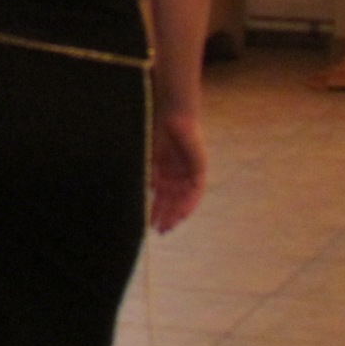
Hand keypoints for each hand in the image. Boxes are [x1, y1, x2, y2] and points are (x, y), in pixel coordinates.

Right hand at [150, 109, 206, 232]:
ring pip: (183, 198)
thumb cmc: (154, 130)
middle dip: (165, 215)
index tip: (149, 223)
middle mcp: (178, 172)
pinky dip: (189, 203)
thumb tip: (145, 194)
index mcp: (164, 169)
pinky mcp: (199, 168)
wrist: (170, 114)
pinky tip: (181, 214)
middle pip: (172, 199)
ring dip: (175, 213)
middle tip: (158, 230)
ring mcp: (188, 171)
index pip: (162, 195)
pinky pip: (196, 191)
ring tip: (167, 226)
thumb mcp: (147, 159)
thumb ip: (148, 177)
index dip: (156, 209)